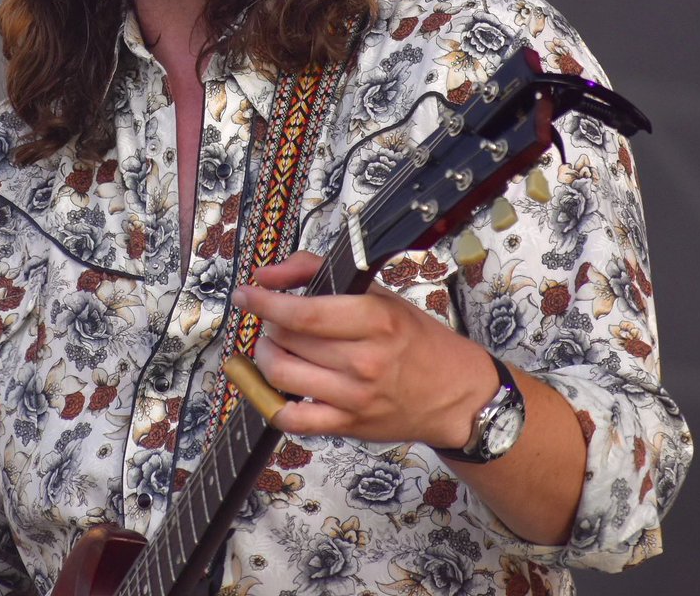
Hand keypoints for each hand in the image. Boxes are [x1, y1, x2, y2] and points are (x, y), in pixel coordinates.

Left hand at [231, 250, 497, 447]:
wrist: (453, 394)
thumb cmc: (415, 339)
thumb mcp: (377, 293)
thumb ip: (319, 271)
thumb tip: (267, 275)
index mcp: (375, 320)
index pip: (305, 313)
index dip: (266, 302)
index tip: (245, 294)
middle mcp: (364, 361)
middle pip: (287, 341)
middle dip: (269, 325)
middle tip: (274, 319)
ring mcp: (354, 398)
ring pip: (282, 376)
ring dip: (265, 356)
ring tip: (273, 346)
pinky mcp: (348, 427)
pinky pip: (292, 419)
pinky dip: (271, 400)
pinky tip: (276, 384)